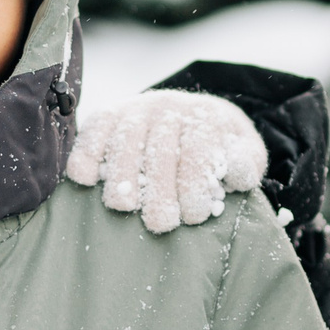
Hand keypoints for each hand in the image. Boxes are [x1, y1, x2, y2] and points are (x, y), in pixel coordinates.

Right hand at [66, 89, 267, 232]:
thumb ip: (245, 164)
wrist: (191, 116)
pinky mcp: (110, 113)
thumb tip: (234, 170)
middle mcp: (170, 106)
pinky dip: (86, 152)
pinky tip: (84, 178)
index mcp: (206, 115)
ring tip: (124, 207)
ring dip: (121, 176)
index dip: (194, 184)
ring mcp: (137, 108)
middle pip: (160, 150)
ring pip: (125, 141)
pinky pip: (95, 129)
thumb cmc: (218, 148)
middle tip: (160, 223)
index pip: (198, 149)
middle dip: (158, 190)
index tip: (192, 215)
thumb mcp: (243, 154)